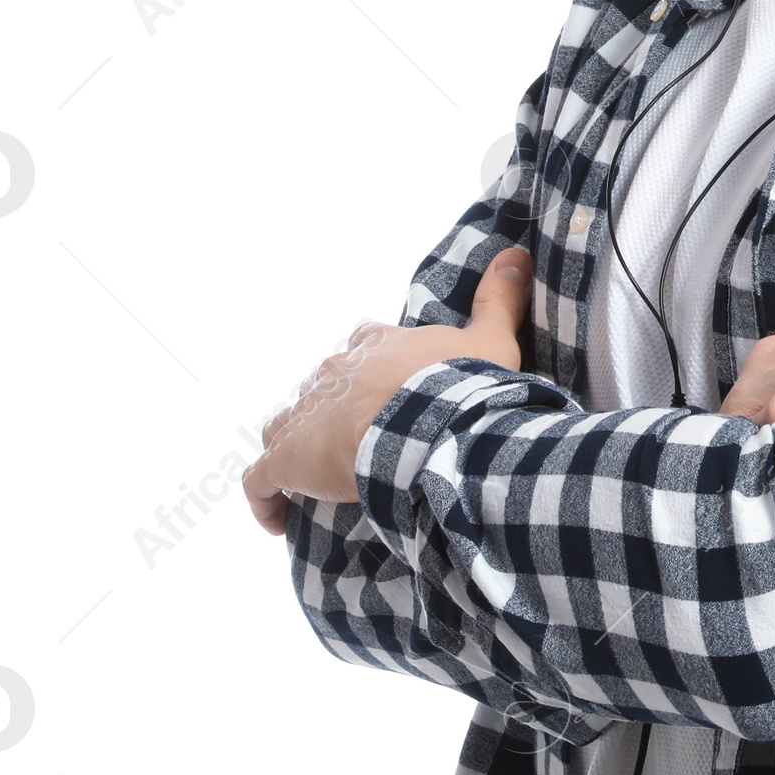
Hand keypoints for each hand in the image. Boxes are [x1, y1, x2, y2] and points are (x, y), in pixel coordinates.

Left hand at [242, 247, 532, 536]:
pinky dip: (266, 499)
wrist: (425, 429)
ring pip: (283, 425)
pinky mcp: (285, 459)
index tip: (387, 392)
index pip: (362, 345)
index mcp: (376, 345)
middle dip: (334, 410)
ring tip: (317, 477)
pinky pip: (259, 481)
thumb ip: (498, 300)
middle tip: (363, 442)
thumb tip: (515, 254)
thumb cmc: (459, 388)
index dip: (371, 369)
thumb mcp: (490, 341)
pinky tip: (281, 520)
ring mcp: (304, 415)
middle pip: (322, 386)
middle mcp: (333, 372)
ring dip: (296, 446)